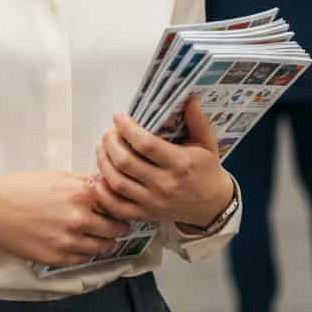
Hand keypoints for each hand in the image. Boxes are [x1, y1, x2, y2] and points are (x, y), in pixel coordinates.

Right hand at [0, 171, 131, 267]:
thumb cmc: (19, 188)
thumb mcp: (56, 175)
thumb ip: (83, 181)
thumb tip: (105, 184)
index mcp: (80, 193)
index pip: (117, 203)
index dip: (122, 206)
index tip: (124, 208)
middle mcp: (78, 218)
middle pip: (114, 229)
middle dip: (119, 228)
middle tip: (121, 227)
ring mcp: (68, 241)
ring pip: (102, 247)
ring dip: (106, 243)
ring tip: (105, 239)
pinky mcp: (57, 257)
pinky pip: (83, 259)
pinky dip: (87, 253)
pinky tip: (83, 245)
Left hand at [91, 99, 233, 229]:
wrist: (213, 206)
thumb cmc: (206, 170)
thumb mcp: (207, 143)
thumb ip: (197, 120)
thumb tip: (189, 96)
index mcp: (180, 164)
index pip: (145, 144)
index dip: (127, 128)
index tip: (119, 117)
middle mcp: (165, 184)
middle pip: (126, 162)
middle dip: (110, 143)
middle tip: (108, 132)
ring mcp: (153, 202)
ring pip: (117, 182)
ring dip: (103, 163)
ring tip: (101, 148)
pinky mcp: (146, 215)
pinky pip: (116, 207)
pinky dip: (102, 193)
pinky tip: (98, 177)